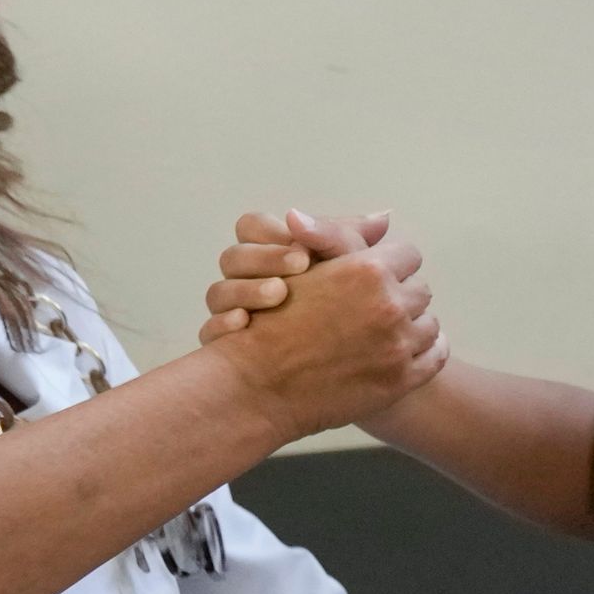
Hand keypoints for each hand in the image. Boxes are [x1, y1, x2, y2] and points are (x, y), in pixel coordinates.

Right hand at [199, 208, 442, 442]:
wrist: (259, 384)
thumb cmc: (272, 321)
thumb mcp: (301, 266)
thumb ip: (341, 236)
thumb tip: (384, 216)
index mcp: (368, 271)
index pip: (408, 255)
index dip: (390, 264)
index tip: (376, 275)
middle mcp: (389, 306)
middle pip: (421, 289)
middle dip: (401, 294)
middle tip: (377, 306)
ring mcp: (398, 346)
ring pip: (429, 324)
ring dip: (411, 325)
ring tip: (385, 331)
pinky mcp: (401, 380)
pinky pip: (435, 356)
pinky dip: (424, 351)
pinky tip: (405, 351)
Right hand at [200, 207, 382, 341]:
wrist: (318, 375)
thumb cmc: (339, 313)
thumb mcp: (348, 270)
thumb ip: (354, 241)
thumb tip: (384, 217)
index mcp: (265, 253)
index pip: (252, 225)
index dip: (277, 234)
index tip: (307, 248)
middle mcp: (243, 281)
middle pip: (232, 257)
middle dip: (265, 258)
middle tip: (299, 263)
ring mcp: (230, 313)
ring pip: (217, 293)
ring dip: (245, 291)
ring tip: (277, 293)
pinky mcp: (224, 345)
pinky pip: (208, 331)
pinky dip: (221, 327)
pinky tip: (243, 324)